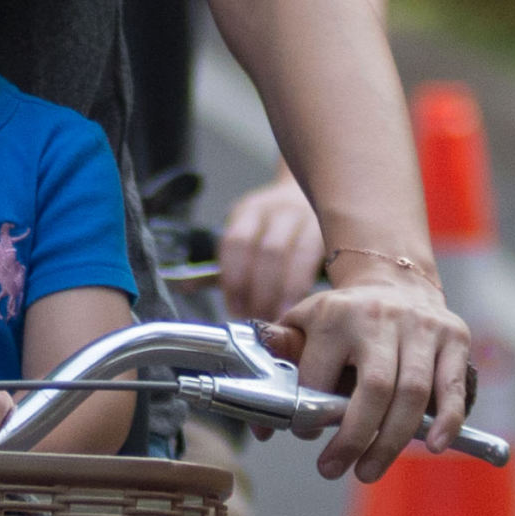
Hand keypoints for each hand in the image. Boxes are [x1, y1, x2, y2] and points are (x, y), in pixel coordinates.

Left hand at [217, 168, 327, 321]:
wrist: (312, 193)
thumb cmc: (274, 228)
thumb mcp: (246, 234)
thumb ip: (224, 266)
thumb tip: (183, 287)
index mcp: (250, 211)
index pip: (236, 243)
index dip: (234, 280)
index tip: (234, 311)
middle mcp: (280, 210)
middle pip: (267, 251)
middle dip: (260, 292)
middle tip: (257, 322)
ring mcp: (309, 219)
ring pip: (295, 257)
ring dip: (284, 293)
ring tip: (279, 321)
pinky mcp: (332, 234)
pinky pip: (319, 263)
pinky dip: (308, 288)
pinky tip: (304, 309)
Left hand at [263, 264, 476, 481]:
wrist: (393, 280)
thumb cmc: (342, 317)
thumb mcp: (302, 325)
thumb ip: (279, 368)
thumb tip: (262, 429)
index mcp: (334, 315)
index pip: (319, 376)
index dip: (307, 414)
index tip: (305, 435)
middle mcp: (379, 318)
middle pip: (374, 389)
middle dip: (353, 439)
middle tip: (333, 470)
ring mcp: (421, 327)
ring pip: (413, 394)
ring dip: (391, 442)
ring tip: (369, 470)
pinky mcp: (454, 337)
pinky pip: (453, 386)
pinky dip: (448, 420)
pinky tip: (434, 446)